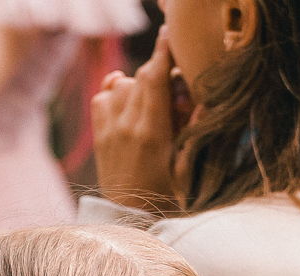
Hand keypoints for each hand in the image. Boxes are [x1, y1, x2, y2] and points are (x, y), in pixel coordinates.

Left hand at [91, 30, 181, 212]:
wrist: (128, 217)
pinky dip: (115, 92)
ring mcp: (108, 128)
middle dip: (158, 68)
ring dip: (139, 84)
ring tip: (152, 103)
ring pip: (122, 84)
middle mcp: (126, 126)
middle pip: (141, 77)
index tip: (169, 35)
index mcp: (152, 133)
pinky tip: (128, 100)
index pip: (155, 80)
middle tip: (172, 77)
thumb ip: (192, 134)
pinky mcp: (98, 132)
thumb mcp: (185, 168)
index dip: (163, 53)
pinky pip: (103, 95)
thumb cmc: (164, 196)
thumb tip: (201, 104)